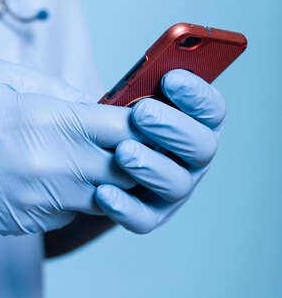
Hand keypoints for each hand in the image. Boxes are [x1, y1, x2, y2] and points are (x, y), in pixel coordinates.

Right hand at [0, 60, 142, 234]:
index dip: (145, 125)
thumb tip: (96, 104)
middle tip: (132, 144)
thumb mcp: (5, 77)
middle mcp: (51, 166)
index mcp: (48, 120)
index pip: (124, 128)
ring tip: (90, 157)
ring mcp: (40, 201)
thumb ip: (59, 90)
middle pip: (125, 169)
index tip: (150, 120)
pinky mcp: (28, 223)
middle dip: (136, 157)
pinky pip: (71, 212)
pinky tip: (55, 178)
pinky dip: (75, 196)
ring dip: (107, 178)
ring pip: (103, 196)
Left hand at [95, 70, 225, 232]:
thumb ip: (127, 88)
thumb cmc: (108, 120)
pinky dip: (125, 207)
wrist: (85, 159)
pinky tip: (102, 191)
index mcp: (195, 123)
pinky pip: (144, 218)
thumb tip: (123, 86)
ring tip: (122, 152)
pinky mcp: (150, 215)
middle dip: (173, 128)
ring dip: (152, 167)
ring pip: (177, 184)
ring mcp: (174, 188)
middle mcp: (193, 158)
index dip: (197, 95)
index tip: (170, 78)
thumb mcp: (114, 98)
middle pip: (202, 147)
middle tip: (142, 113)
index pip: (212, 110)